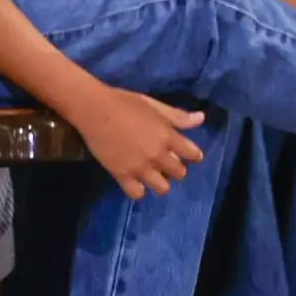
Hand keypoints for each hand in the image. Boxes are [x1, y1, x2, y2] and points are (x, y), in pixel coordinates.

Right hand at [68, 89, 205, 199]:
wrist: (94, 110)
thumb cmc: (125, 102)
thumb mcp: (154, 106)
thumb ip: (177, 116)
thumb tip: (201, 118)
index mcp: (167, 135)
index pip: (192, 153)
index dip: (194, 156)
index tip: (192, 156)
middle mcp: (157, 154)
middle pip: (179, 173)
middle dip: (177, 169)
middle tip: (169, 164)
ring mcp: (140, 167)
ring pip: (162, 188)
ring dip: (161, 183)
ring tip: (154, 176)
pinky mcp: (122, 175)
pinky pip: (137, 193)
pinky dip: (139, 190)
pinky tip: (136, 182)